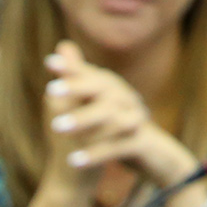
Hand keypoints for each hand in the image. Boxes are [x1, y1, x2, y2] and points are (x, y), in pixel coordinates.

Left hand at [42, 41, 199, 205]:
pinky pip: (118, 147)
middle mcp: (127, 99)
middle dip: (77, 87)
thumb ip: (80, 79)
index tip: (49, 61)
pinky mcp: (141, 144)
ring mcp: (136, 121)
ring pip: (111, 117)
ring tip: (55, 126)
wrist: (156, 156)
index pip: (93, 74)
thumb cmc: (121, 129)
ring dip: (83, 121)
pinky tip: (73, 161)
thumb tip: (61, 45)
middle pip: (104, 88)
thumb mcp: (99, 103)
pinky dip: (95, 154)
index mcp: (115, 90)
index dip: (73, 67)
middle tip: (50, 90)